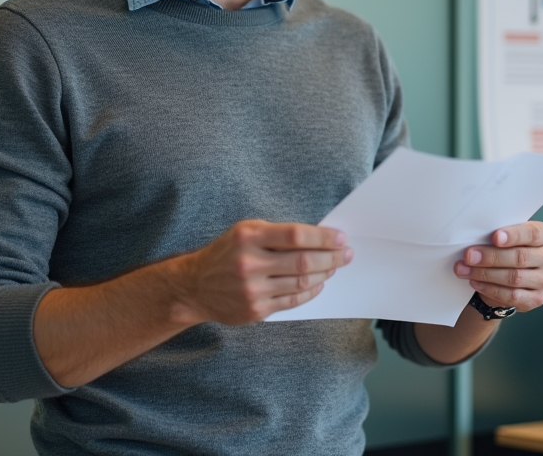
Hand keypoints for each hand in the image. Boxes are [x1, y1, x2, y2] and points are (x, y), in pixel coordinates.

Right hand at [172, 220, 352, 325]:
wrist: (195, 286)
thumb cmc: (227, 253)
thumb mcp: (245, 232)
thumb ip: (277, 233)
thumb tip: (319, 237)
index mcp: (248, 237)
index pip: (296, 236)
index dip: (323, 237)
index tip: (340, 238)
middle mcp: (249, 263)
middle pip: (303, 261)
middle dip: (331, 257)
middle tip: (346, 254)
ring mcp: (252, 290)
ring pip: (301, 282)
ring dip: (325, 274)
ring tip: (334, 267)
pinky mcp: (255, 310)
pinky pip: (292, 301)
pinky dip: (311, 291)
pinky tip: (319, 283)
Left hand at [453, 222, 542, 312]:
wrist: (509, 272)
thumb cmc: (507, 247)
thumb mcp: (507, 235)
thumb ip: (498, 234)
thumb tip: (475, 237)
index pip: (532, 234)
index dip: (513, 235)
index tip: (494, 237)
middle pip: (520, 257)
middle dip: (490, 257)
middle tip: (468, 256)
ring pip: (514, 278)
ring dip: (485, 274)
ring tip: (464, 269)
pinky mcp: (538, 298)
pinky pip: (512, 296)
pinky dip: (490, 289)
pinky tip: (475, 282)